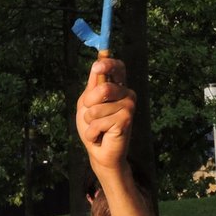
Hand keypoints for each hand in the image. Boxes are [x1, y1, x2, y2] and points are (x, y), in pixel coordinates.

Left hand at [75, 56, 134, 172]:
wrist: (99, 152)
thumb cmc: (93, 126)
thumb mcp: (87, 103)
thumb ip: (92, 86)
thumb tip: (96, 65)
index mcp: (118, 86)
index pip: (118, 67)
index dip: (108, 64)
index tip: (96, 67)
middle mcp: (127, 93)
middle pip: (103, 88)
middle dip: (89, 103)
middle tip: (91, 115)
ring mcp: (129, 106)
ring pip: (96, 108)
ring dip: (90, 121)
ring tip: (98, 128)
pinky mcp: (126, 120)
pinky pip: (98, 123)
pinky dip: (92, 132)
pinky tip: (100, 136)